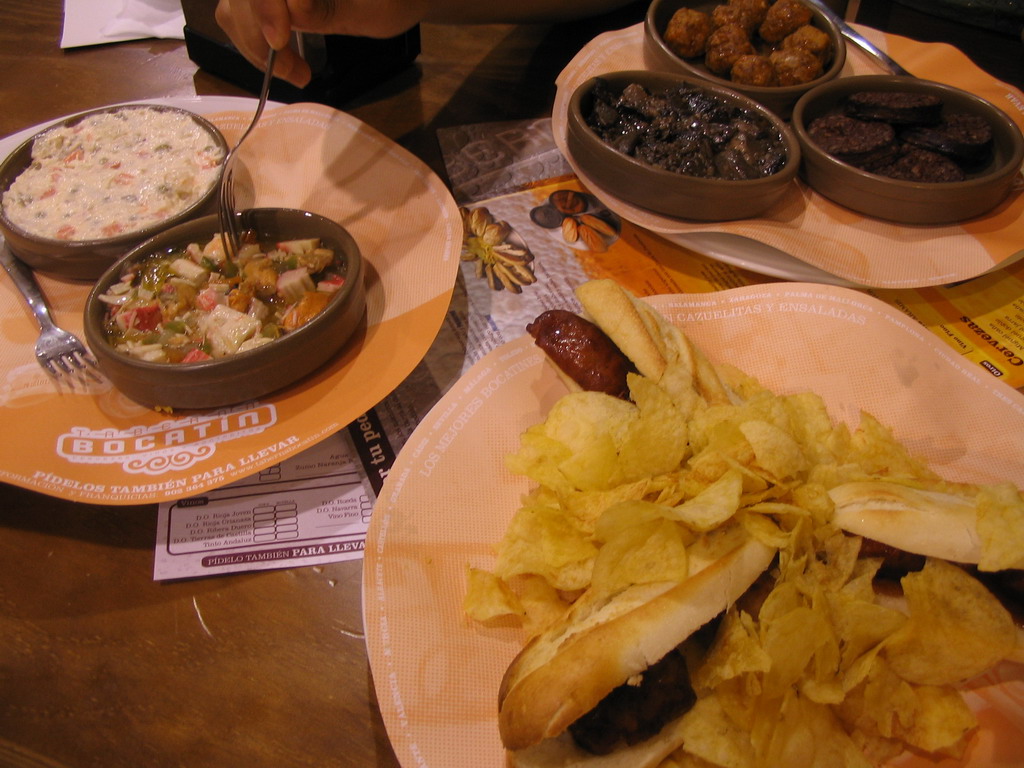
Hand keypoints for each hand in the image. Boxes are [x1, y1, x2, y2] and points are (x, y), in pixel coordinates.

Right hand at [215, 0, 426, 87]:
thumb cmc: (394, 1)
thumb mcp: (371, 11)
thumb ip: (328, 10)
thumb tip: (294, 9)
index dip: (264, 7)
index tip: (279, 41)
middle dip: (256, 35)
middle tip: (294, 73)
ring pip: (235, 7)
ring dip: (255, 44)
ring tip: (294, 72)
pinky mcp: (271, 2)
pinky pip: (244, 15)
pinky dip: (256, 42)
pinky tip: (284, 59)